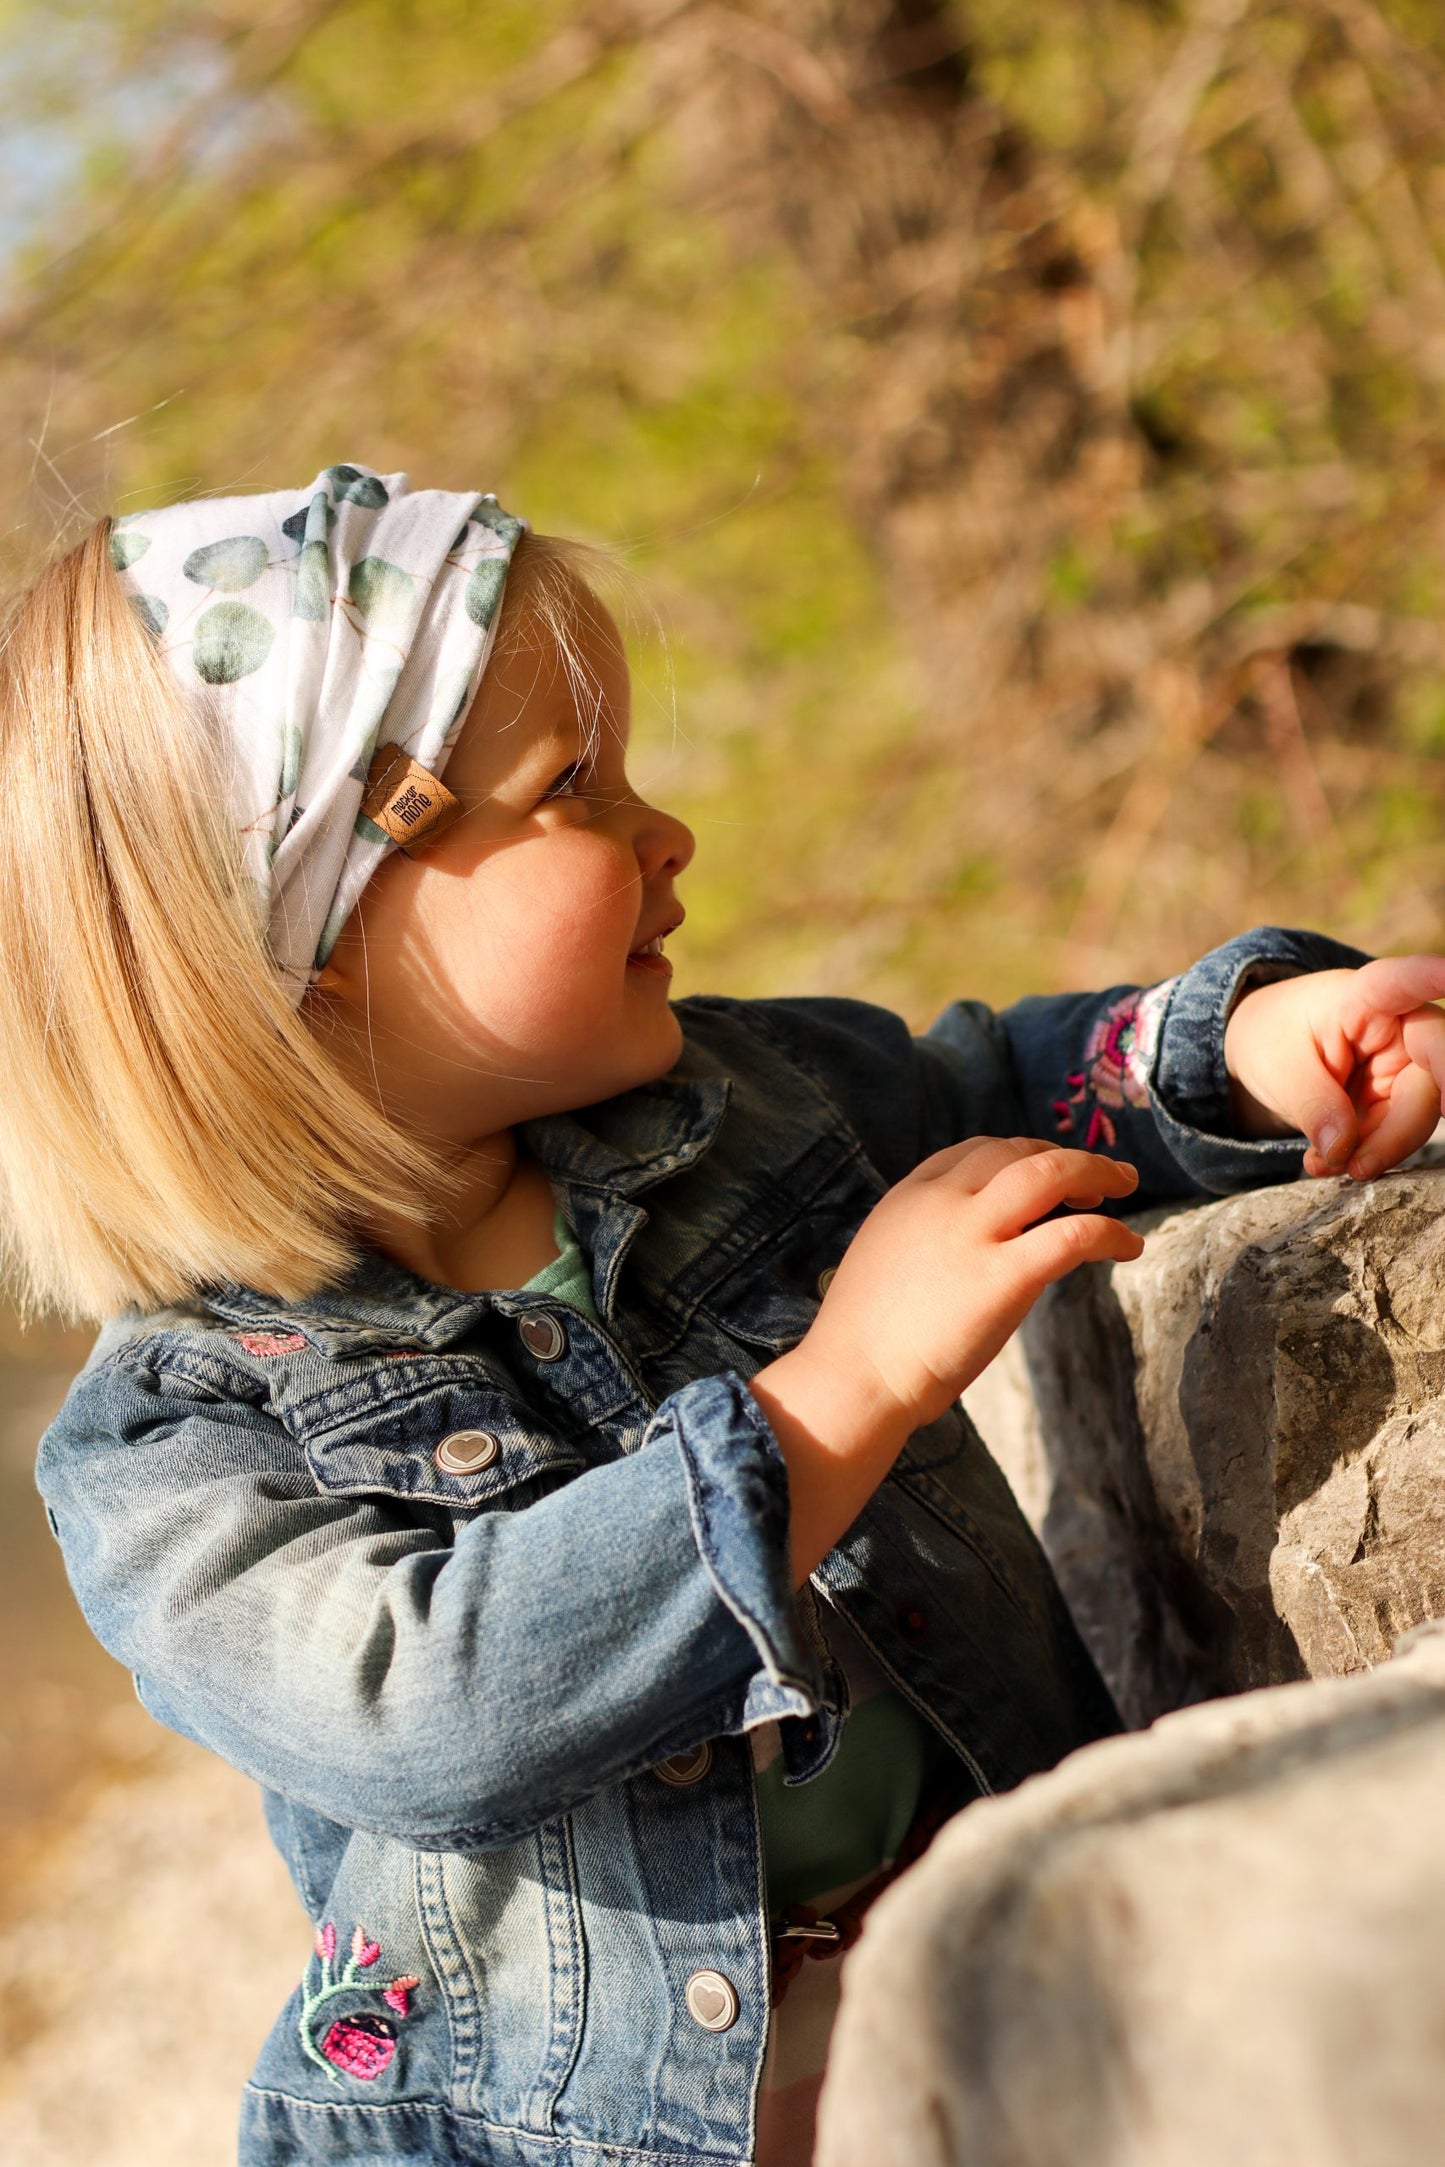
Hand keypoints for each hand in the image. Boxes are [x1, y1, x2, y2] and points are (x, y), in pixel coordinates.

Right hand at [803, 1136, 1144, 1433]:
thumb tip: (957, 1255)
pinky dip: (1111, 1233)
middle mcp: (942, 1202)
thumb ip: (921, 1243)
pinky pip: (1074, 1235)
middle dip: (1062, 1156)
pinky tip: (1128, 1245)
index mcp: (909, 1198)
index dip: (1017, 1154)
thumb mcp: (883, 1263)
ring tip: (1125, 1187)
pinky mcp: (1004, 1277)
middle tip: (1099, 1178)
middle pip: (1015, 1151)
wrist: (851, 1380)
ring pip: (1050, 1172)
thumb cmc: (862, 1343)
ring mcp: (973, 1235)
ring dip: (1096, 1172)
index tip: (1043, 1172)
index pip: (972, 1151)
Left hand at [1224, 959, 1444, 1180]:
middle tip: (1360, 1168)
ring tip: (1322, 1165)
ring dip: (1376, 1150)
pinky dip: (1366, 1154)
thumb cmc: (1272, 1038)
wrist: (1267, 1049)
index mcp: (1361, 997)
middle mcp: (1397, 1026)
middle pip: (1430, 1072)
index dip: (1427, 979)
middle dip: (1400, 1129)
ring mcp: (1403, 1062)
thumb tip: (1343, 1150)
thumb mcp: (1277, 1069)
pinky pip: (1397, 1133)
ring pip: (1418, 1114)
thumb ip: (1312, 1105)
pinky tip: (1328, 1163)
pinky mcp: (1399, 1095)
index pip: (1399, 983)